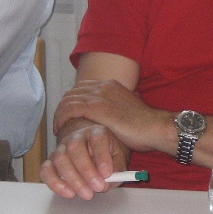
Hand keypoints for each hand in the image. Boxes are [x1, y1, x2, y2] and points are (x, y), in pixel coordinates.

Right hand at [41, 121, 129, 199]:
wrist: (93, 153)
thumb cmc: (107, 156)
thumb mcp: (119, 160)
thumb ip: (116, 171)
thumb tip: (106, 183)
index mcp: (97, 132)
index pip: (98, 138)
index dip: (102, 156)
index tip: (107, 174)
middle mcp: (77, 137)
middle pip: (75, 148)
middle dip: (87, 170)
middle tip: (98, 187)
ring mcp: (62, 148)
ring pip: (60, 159)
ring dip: (73, 179)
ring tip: (87, 194)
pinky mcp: (51, 161)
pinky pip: (46, 170)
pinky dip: (55, 183)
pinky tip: (69, 193)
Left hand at [53, 79, 170, 152]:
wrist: (154, 127)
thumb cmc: (145, 124)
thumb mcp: (130, 107)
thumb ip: (120, 104)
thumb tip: (118, 107)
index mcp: (111, 84)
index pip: (81, 87)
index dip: (72, 100)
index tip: (69, 114)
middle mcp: (103, 85)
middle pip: (72, 92)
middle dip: (63, 107)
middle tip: (60, 122)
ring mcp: (99, 95)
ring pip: (68, 99)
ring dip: (59, 113)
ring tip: (58, 127)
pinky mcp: (96, 108)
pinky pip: (70, 109)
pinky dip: (61, 118)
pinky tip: (60, 128)